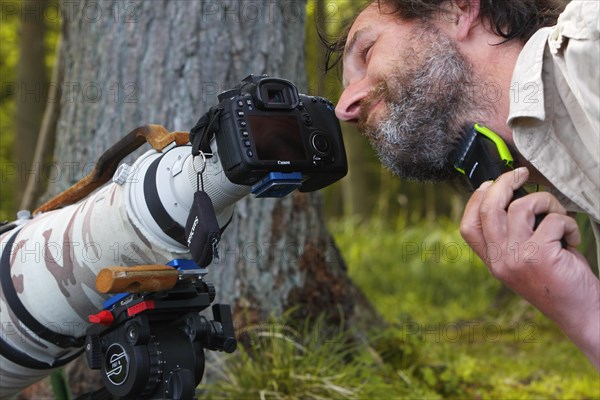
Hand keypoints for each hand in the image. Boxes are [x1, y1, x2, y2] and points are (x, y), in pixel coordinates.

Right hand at [460, 167, 599, 368]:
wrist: (580, 314)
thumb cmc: (556, 283)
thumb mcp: (522, 263)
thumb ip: (510, 238)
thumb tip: (510, 199)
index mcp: (493, 261)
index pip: (468, 227)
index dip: (475, 200)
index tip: (490, 184)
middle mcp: (500, 260)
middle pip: (489, 209)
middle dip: (505, 183)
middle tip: (522, 174)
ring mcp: (517, 257)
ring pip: (522, 206)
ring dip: (545, 201)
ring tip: (557, 214)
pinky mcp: (541, 255)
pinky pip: (553, 219)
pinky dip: (568, 223)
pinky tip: (572, 238)